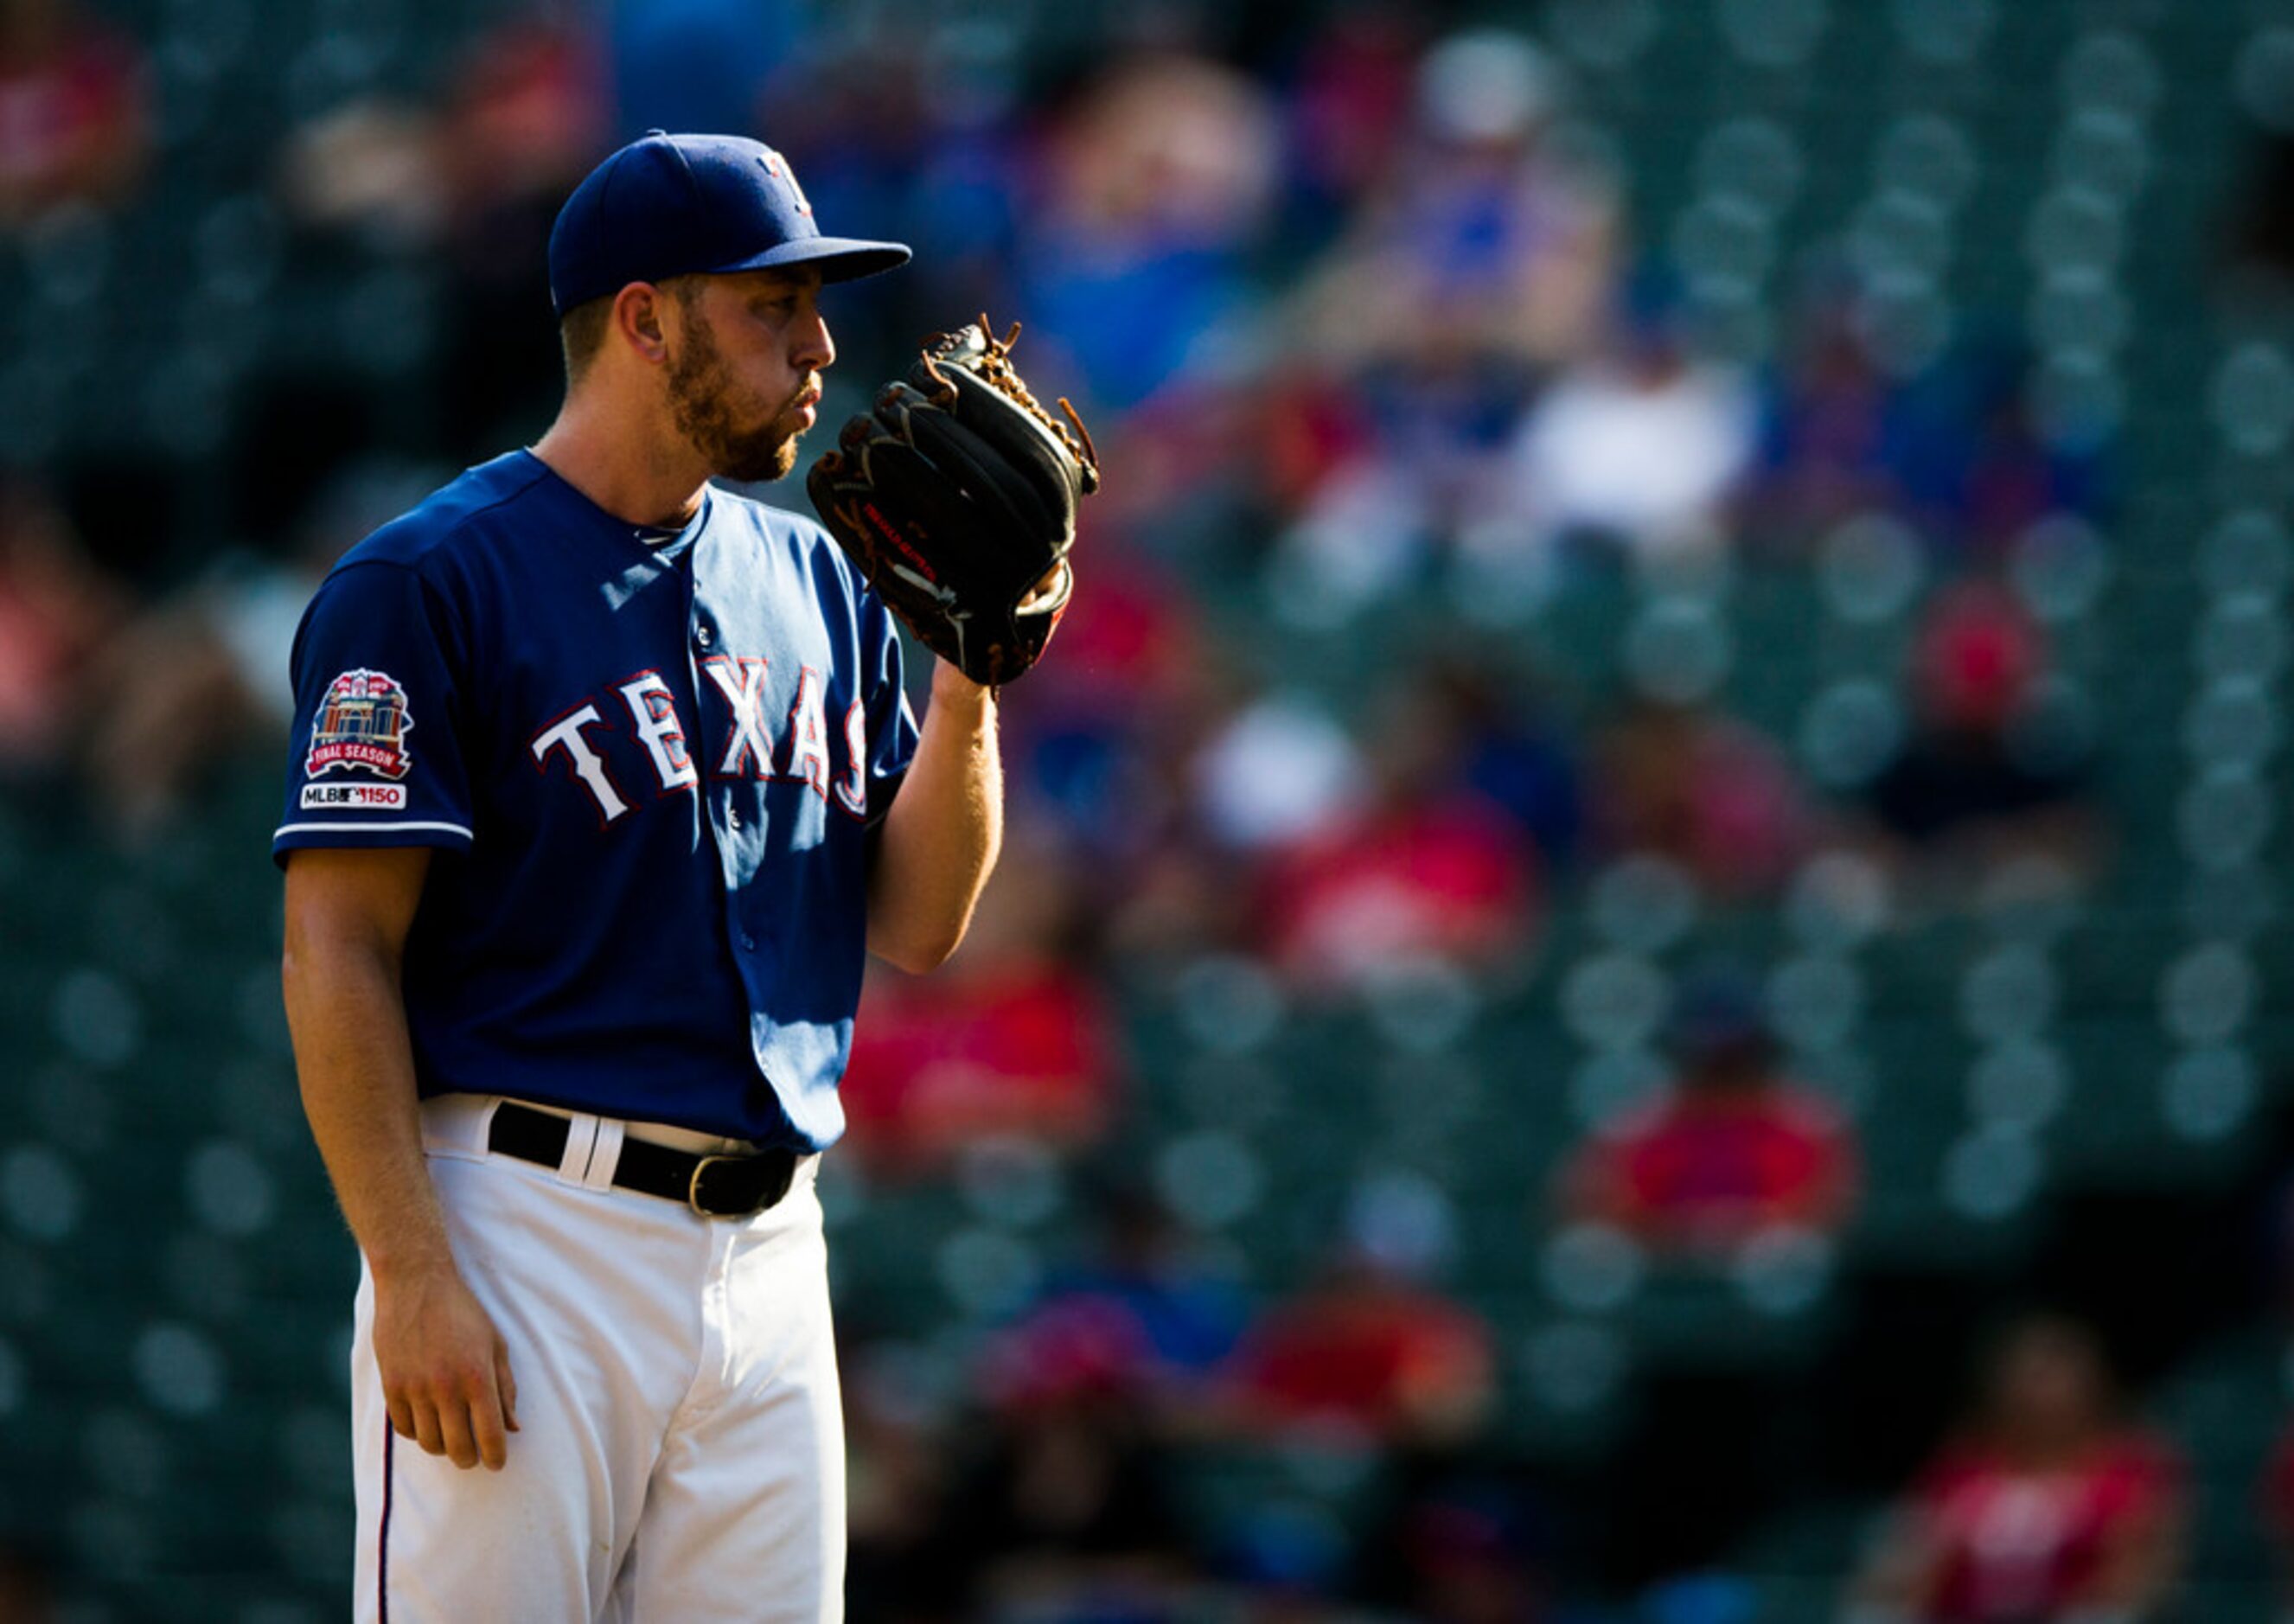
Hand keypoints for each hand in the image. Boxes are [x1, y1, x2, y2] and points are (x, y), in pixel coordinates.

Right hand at [372, 1263, 519, 1469]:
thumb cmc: (463, 1312)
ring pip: (429, 1443)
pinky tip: (427, 1421)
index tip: (497, 1462)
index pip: (490, 1435)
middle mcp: (446, 1387)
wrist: (416, 1284)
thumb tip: (512, 1427)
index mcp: (478, 1376)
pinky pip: (405, 1429)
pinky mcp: (391, 1386)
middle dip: (469, 1458)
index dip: (496, 1456)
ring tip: (451, 1436)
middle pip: (458, 1449)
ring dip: (443, 1446)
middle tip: (473, 1454)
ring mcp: (415, 1389)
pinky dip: (418, 1433)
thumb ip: (505, 1387)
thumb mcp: (495, 1344)